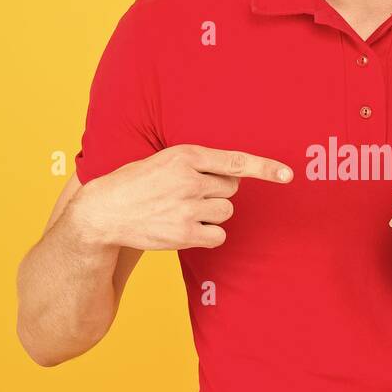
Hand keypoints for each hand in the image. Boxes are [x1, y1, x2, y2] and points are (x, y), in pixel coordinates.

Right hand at [70, 145, 293, 250]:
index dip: (265, 168)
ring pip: (226, 212)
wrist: (103, 212)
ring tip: (181, 210)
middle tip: (189, 194)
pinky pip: (218, 235)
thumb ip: (196, 164)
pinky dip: (208, 234)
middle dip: (217, 192)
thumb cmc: (135, 183)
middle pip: (232, 189)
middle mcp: (189, 180)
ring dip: (211, 213)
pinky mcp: (185, 234)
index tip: (288, 174)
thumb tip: (235, 177)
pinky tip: (184, 228)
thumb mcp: (162, 160)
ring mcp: (188, 208)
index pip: (235, 161)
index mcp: (185, 155)